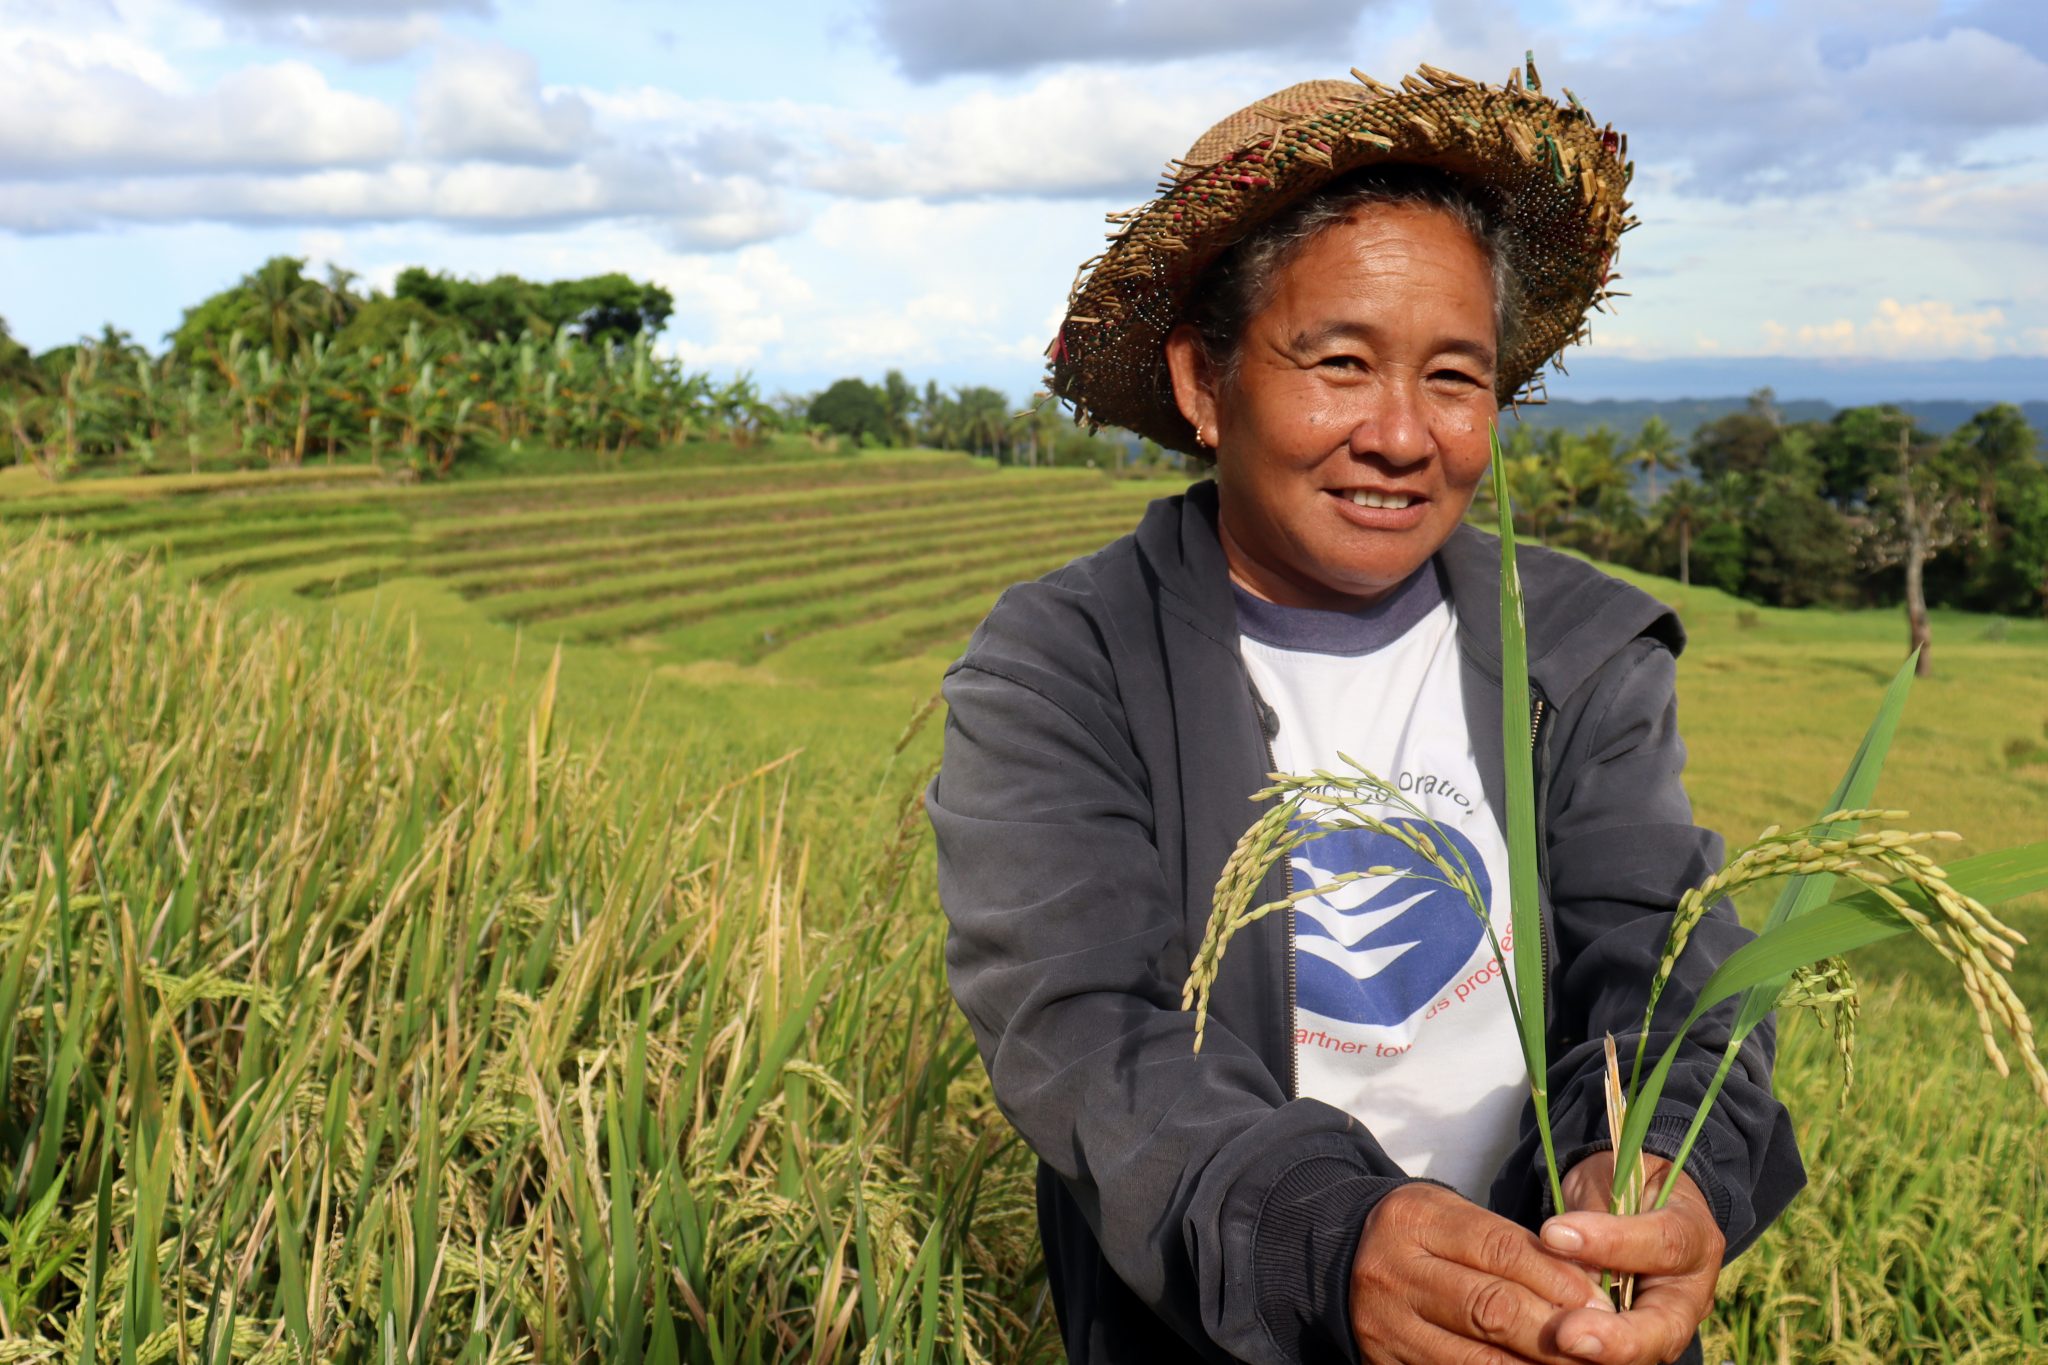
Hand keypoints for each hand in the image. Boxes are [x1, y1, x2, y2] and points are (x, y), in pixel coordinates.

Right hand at [1350, 1182, 1614, 1363]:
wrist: (1338, 1258)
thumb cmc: (1419, 1237)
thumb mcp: (1454, 1218)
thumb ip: (1512, 1248)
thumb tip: (1586, 1293)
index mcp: (1416, 1221)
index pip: (1499, 1249)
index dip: (1557, 1279)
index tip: (1602, 1302)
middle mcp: (1395, 1273)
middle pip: (1490, 1309)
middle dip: (1556, 1333)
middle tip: (1603, 1344)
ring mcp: (1386, 1326)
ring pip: (1476, 1361)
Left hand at [1537, 1153, 1725, 1364]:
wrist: (1636, 1201)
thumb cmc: (1624, 1183)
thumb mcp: (1614, 1177)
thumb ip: (1597, 1211)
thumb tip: (1562, 1246)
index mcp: (1695, 1235)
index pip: (1663, 1244)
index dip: (1611, 1242)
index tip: (1554, 1234)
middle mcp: (1691, 1291)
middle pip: (1666, 1327)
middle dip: (1618, 1338)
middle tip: (1567, 1335)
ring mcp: (1668, 1324)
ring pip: (1643, 1353)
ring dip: (1597, 1352)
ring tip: (1556, 1342)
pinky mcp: (1640, 1342)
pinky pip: (1614, 1357)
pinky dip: (1582, 1357)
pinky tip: (1551, 1350)